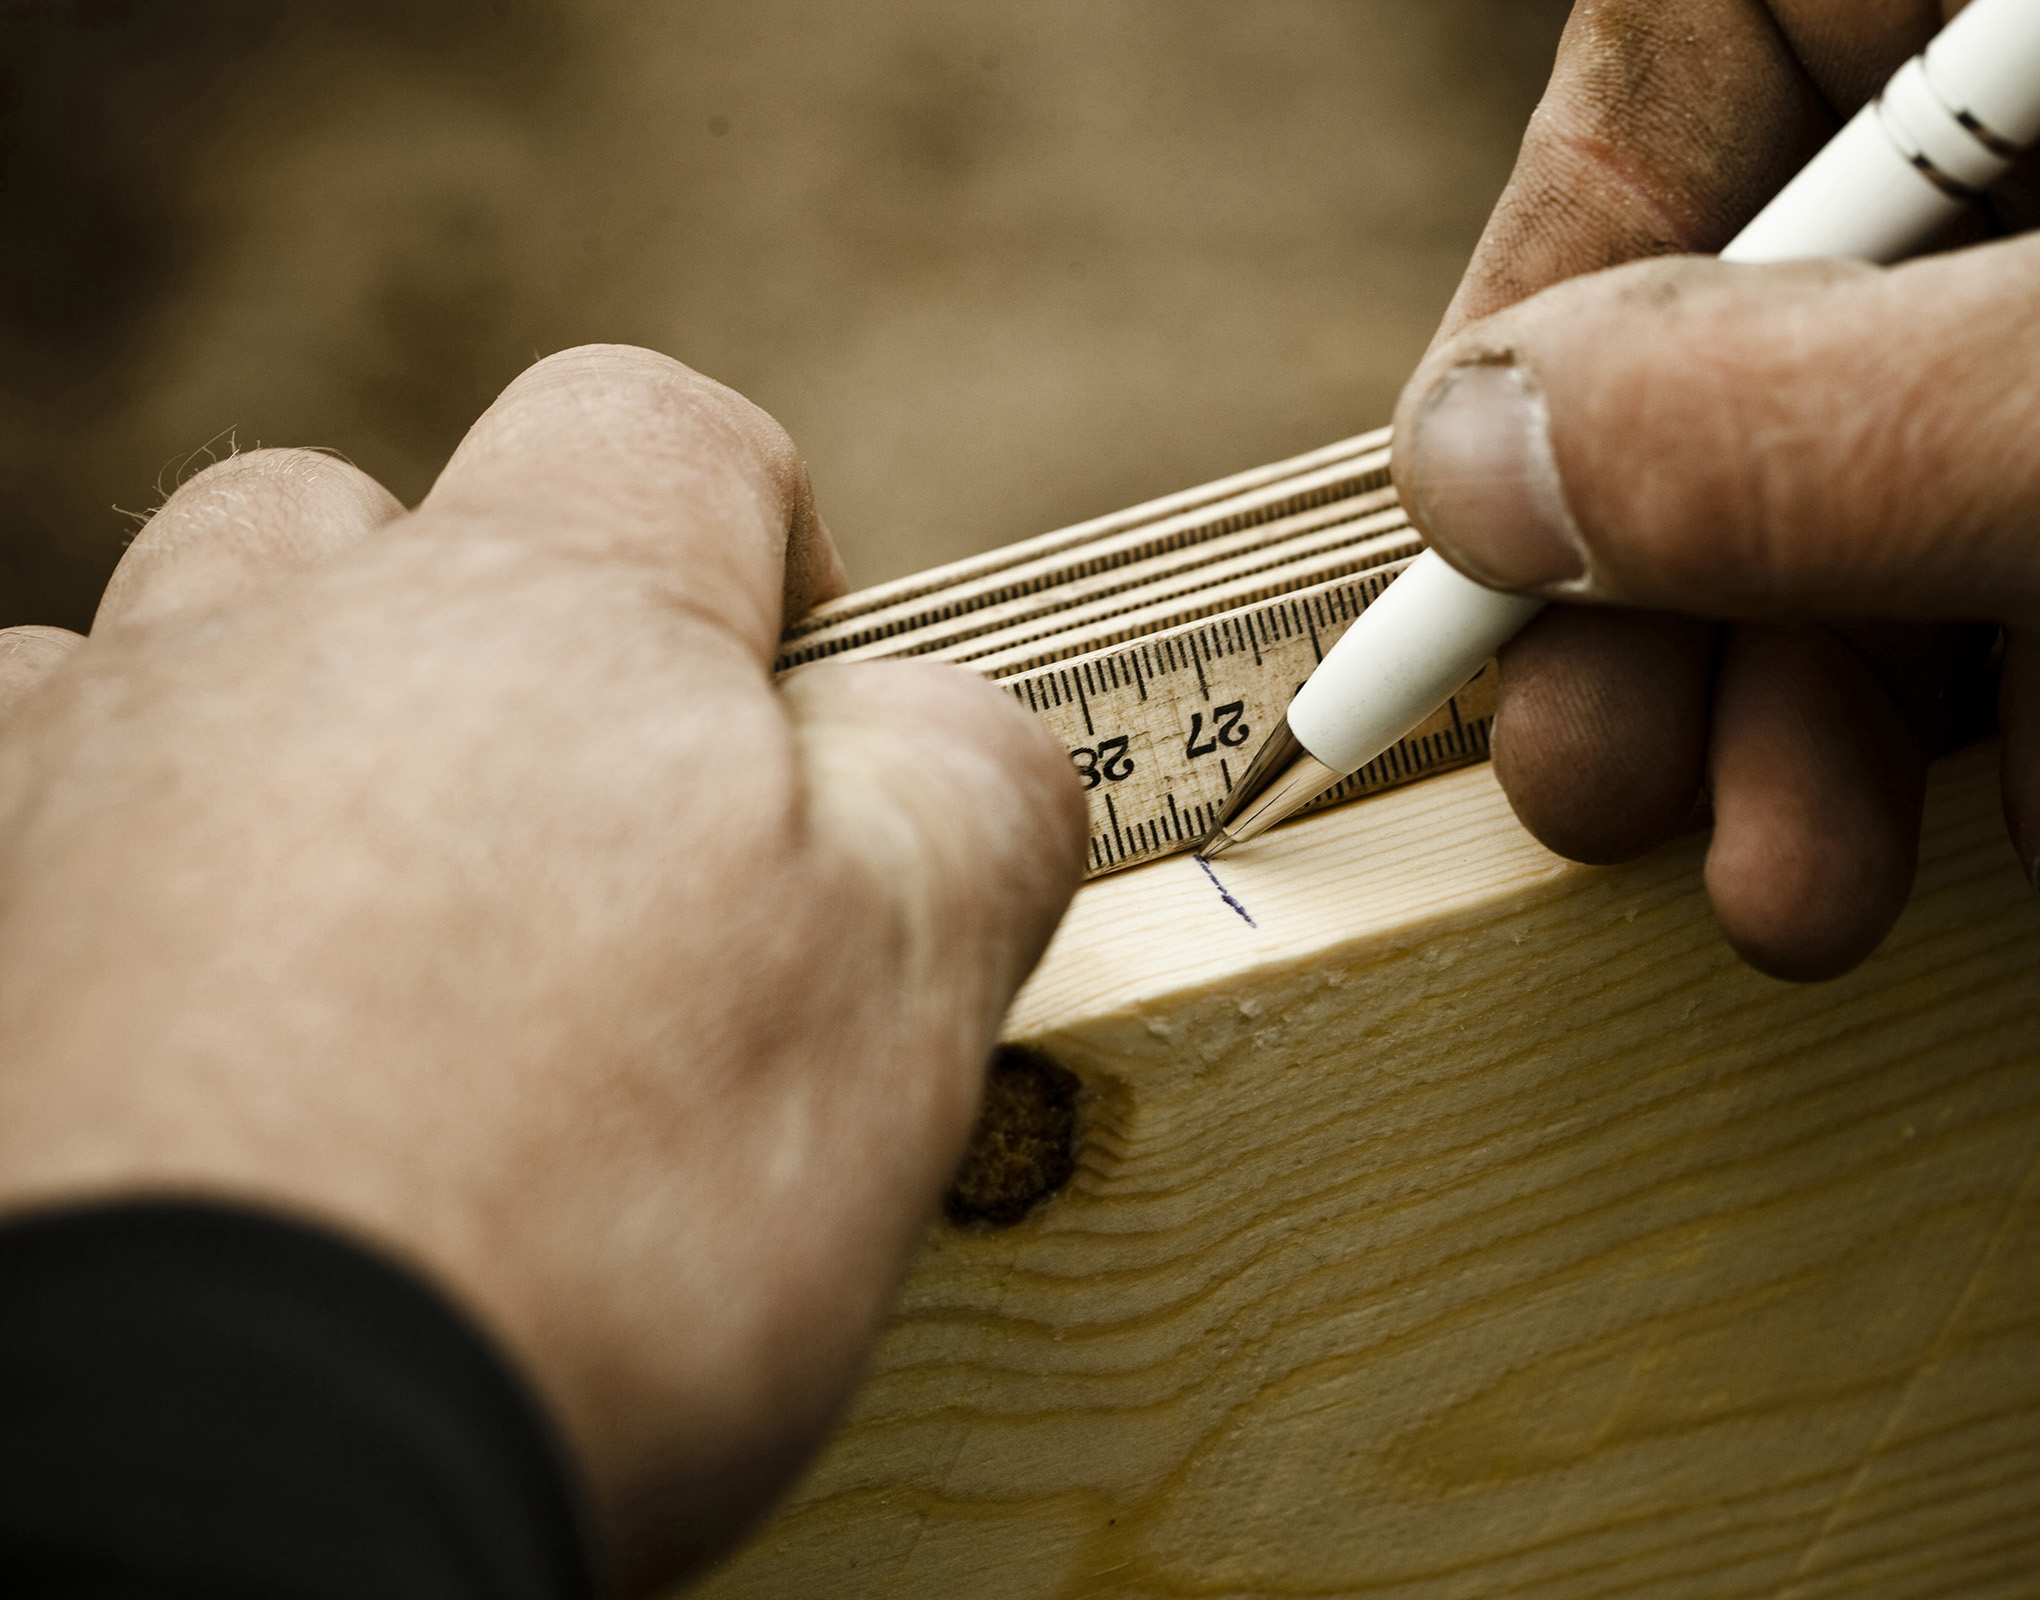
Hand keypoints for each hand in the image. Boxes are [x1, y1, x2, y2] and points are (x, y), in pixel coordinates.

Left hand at [0, 348, 1083, 1588]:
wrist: (216, 1485)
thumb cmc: (594, 1233)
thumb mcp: (900, 999)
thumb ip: (968, 790)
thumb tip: (942, 723)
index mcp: (545, 621)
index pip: (663, 431)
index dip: (755, 545)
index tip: (787, 718)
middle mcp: (276, 644)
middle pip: (369, 516)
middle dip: (477, 629)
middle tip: (562, 846)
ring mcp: (74, 779)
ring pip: (165, 646)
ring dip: (266, 729)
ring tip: (354, 931)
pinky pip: (16, 797)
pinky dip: (101, 853)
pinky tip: (185, 1009)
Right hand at [1393, 0, 2039, 1015]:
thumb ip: (1791, 428)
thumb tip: (1470, 462)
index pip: (1715, 48)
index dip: (1552, 285)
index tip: (1475, 525)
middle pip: (1788, 301)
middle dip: (1698, 595)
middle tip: (1607, 787)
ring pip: (1922, 472)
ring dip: (1855, 730)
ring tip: (1821, 902)